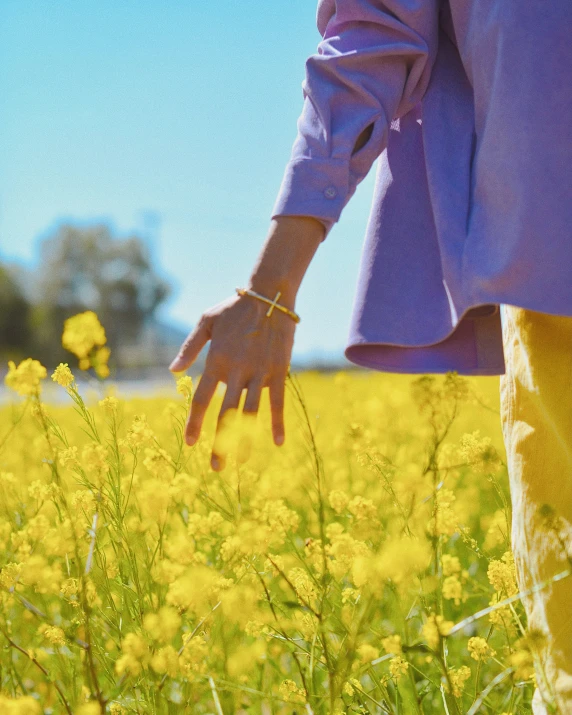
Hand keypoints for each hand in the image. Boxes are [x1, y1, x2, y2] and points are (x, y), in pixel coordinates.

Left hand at [168, 291, 296, 470]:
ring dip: (246, 439)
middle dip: (220, 442)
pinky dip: (277, 422)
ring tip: (241, 462)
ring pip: (251, 413)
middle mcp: (237, 371)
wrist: (270, 296)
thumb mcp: (206, 322)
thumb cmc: (234, 309)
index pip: (202, 399)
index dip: (196, 423)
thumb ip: (189, 348)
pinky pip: (277, 401)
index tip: (190, 443)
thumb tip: (172, 371)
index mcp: (217, 361)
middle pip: (226, 414)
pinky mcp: (278, 371)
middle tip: (216, 466)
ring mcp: (259, 373)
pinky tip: (276, 442)